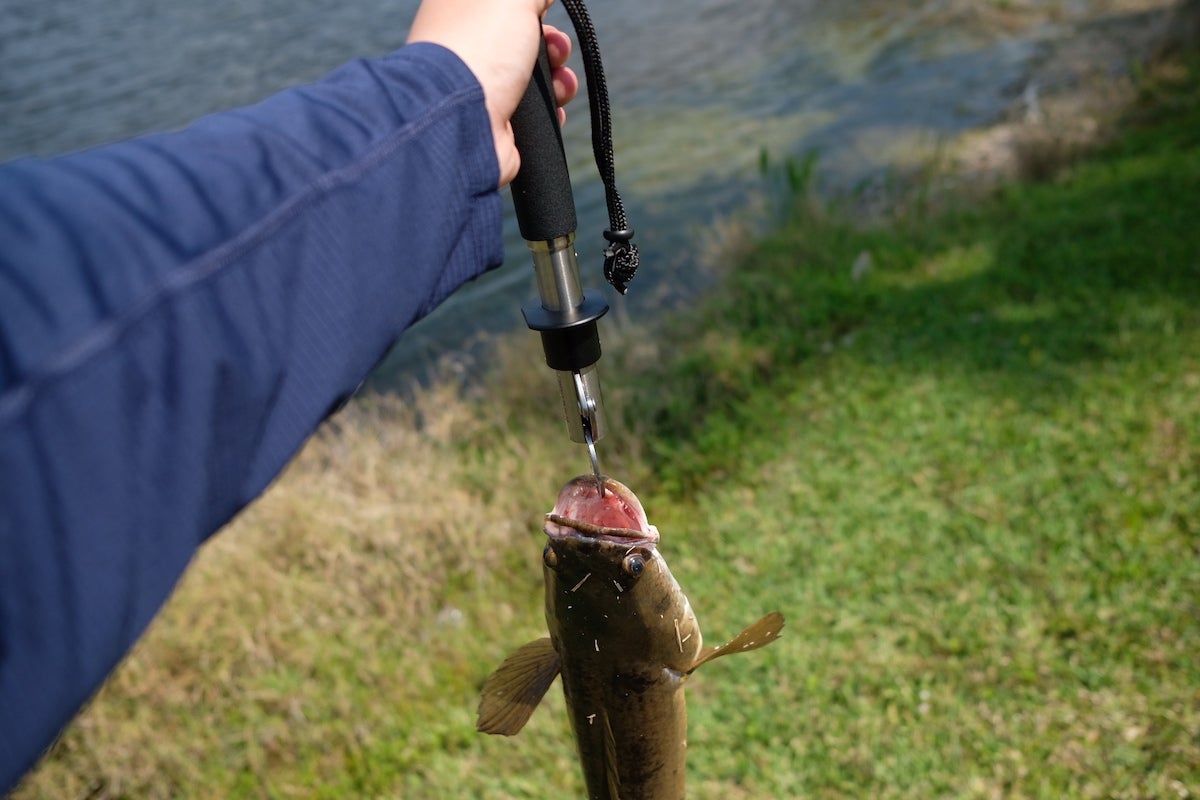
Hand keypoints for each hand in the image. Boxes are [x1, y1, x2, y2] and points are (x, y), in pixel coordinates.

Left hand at [407, 0, 579, 186]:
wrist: (462, 122)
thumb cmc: (480, 48)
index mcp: (459, 12)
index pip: (500, 5)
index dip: (529, 6)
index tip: (543, 8)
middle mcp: (466, 50)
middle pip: (523, 41)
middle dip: (553, 44)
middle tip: (558, 49)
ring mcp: (479, 91)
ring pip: (533, 81)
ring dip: (558, 80)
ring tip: (561, 86)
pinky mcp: (494, 125)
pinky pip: (533, 117)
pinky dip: (550, 113)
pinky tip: (555, 110)